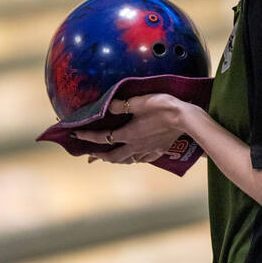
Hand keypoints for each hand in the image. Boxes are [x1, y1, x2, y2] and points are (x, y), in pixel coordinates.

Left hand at [73, 93, 198, 164]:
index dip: (86, 136)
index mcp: (127, 134)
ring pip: (127, 161)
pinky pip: (142, 160)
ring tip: (110, 158)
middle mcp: (134, 146)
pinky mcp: (158, 151)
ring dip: (116, 160)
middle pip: (113, 156)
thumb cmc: (162, 107)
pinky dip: (134, 160)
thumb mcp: (139, 101)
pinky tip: (135, 158)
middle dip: (100, 156)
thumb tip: (108, 105)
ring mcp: (147, 150)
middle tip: (91, 155)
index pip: (101, 137)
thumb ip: (121, 104)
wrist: (186, 119)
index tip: (75, 135)